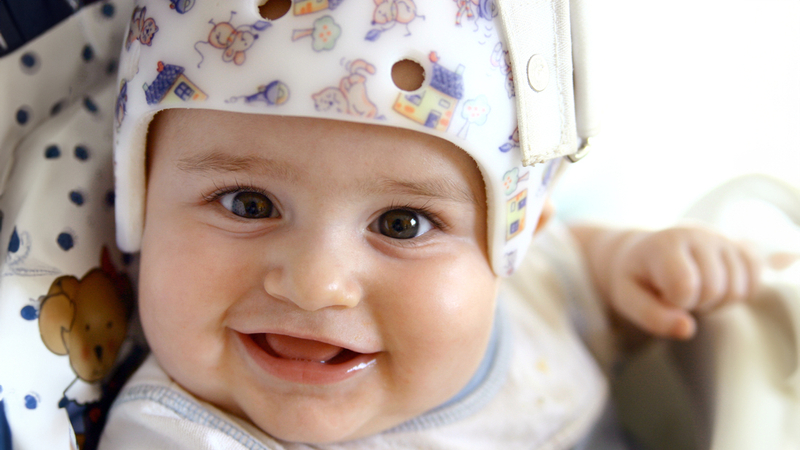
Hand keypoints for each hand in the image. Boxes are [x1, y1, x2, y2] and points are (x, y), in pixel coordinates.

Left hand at [608, 226, 760, 339]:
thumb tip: (687, 329)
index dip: (676, 303)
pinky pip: (755, 278)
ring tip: (693, 290)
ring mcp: (722, 239)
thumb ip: (653, 317)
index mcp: (666, 244)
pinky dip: (738, 292)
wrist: (644, 252)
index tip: (661, 295)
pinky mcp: (739, 246)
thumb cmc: (636, 278)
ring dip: (715, 301)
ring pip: (738, 289)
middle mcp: (698, 234)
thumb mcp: (628, 299)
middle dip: (696, 303)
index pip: (686, 287)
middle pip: (715, 289)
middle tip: (676, 296)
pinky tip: (715, 286)